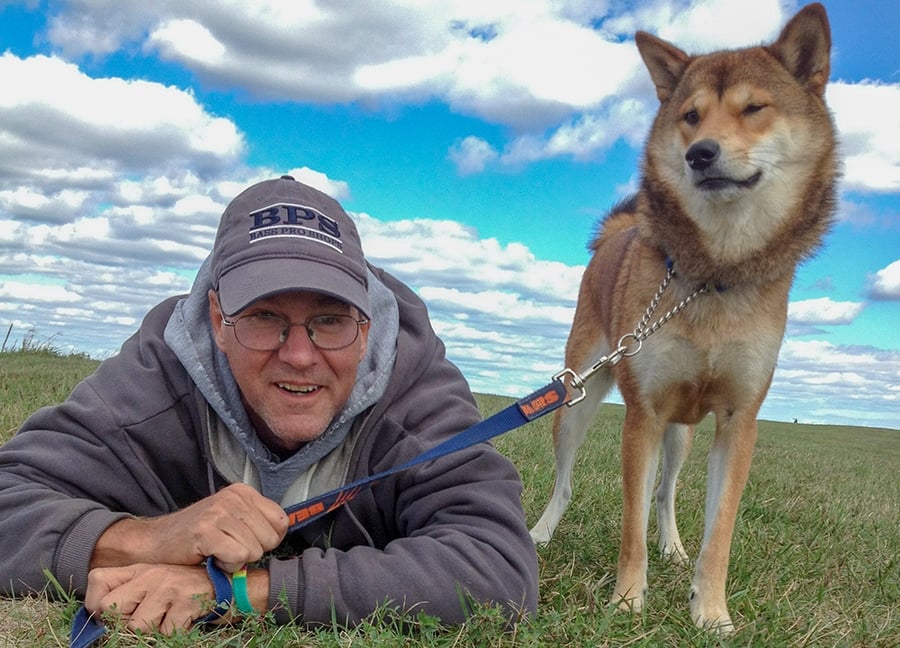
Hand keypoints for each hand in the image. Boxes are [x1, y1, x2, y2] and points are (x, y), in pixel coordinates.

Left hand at [84, 563, 220, 635]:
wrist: (231, 588)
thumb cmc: (189, 591)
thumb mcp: (157, 584)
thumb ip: (131, 593)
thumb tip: (100, 616)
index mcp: (141, 569)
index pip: (97, 580)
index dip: (96, 604)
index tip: (112, 616)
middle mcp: (152, 574)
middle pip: (110, 607)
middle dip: (125, 622)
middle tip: (147, 619)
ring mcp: (169, 586)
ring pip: (137, 626)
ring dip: (154, 631)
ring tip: (171, 618)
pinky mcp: (187, 601)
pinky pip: (166, 632)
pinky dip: (175, 633)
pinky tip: (186, 620)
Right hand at [92, 483, 287, 571]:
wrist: (155, 542)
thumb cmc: (198, 536)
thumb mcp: (232, 519)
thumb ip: (257, 522)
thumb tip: (284, 532)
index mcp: (244, 492)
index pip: (282, 521)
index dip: (268, 540)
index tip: (246, 542)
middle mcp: (234, 497)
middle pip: (271, 539)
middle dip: (252, 552)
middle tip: (227, 547)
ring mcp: (220, 512)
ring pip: (256, 550)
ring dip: (237, 560)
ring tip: (217, 551)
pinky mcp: (207, 530)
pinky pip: (238, 556)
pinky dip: (226, 565)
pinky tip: (211, 557)